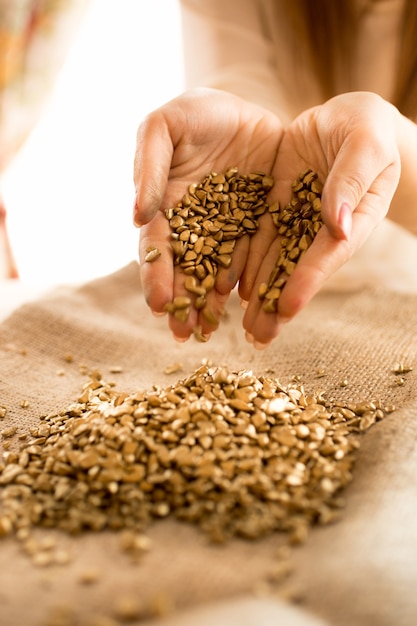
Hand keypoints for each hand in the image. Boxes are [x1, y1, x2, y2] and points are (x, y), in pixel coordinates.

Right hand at [133, 88, 283, 340]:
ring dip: (212, 304)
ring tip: (213, 331)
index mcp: (165, 206)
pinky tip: (250, 306)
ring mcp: (227, 231)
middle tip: (185, 334)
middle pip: (185, 270)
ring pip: (218, 272)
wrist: (248, 107)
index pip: (156, 247)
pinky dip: (250, 284)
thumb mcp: (165, 125)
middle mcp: (193, 226)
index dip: (155, 275)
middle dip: (183, 302)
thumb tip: (137, 216)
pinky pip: (254, 259)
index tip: (160, 304)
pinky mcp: (258, 229)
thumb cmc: (198, 112)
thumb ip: (148, 165)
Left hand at [240, 92, 401, 345]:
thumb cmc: (367, 127)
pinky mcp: (273, 208)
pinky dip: (242, 262)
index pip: (328, 253)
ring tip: (240, 327)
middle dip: (276, 303)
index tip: (288, 308)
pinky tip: (226, 288)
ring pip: (273, 261)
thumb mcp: (366, 142)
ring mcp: (295, 219)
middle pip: (297, 269)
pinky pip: (255, 237)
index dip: (308, 281)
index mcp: (353, 218)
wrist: (346, 119)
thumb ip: (352, 178)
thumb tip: (337, 224)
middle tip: (257, 337)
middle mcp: (321, 228)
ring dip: (257, 294)